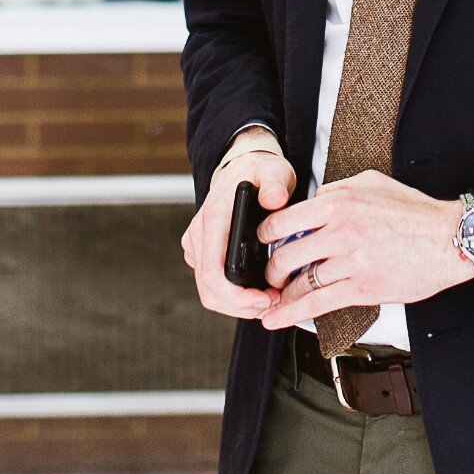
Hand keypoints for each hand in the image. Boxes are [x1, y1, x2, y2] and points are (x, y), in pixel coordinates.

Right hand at [182, 127, 293, 319]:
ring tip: (271, 300)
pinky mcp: (202, 252)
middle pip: (210, 291)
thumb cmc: (260, 172)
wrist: (243, 167)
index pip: (213, 272)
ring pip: (210, 292)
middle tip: (275, 304)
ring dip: (239, 305)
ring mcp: (198, 245)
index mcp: (214, 219)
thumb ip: (275, 184)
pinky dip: (235, 297)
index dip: (236, 297)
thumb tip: (274, 199)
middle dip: (242, 307)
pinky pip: (213, 285)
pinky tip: (260, 292)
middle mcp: (199, 234)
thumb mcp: (275, 171)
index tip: (266, 300)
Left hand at [256, 170, 473, 331]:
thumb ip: (336, 190)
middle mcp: (341, 230)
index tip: (261, 244)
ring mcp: (352, 261)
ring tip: (272, 300)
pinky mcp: (363, 287)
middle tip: (269, 276)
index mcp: (339, 202)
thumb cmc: (414, 211)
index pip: (283, 220)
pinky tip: (276, 319)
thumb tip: (311, 201)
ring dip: (282, 294)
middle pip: (286, 255)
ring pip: (301, 282)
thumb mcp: (372, 183)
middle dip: (271, 270)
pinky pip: (318, 303)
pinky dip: (292, 314)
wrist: (449, 238)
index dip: (264, 236)